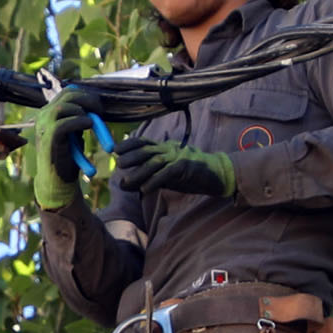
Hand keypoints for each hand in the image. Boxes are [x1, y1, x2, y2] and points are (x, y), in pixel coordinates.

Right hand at [29, 100, 88, 212]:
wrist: (57, 182)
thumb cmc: (68, 158)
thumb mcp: (75, 133)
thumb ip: (78, 117)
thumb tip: (93, 104)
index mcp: (48, 112)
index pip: (68, 91)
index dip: (86, 95)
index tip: (98, 107)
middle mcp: (42, 116)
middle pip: (68, 94)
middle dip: (88, 100)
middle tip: (100, 112)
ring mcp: (43, 127)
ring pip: (64, 106)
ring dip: (83, 112)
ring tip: (93, 124)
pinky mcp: (47, 139)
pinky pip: (64, 123)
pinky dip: (79, 122)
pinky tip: (88, 127)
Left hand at [113, 136, 235, 197]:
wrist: (217, 176)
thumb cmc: (189, 176)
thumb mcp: (165, 176)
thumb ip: (147, 177)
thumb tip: (123, 183)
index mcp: (165, 148)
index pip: (144, 142)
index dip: (129, 144)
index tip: (115, 149)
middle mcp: (170, 150)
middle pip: (147, 150)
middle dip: (131, 156)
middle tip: (118, 163)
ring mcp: (179, 157)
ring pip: (155, 162)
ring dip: (139, 172)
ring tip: (126, 181)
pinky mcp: (187, 167)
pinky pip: (167, 173)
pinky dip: (154, 182)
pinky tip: (144, 190)